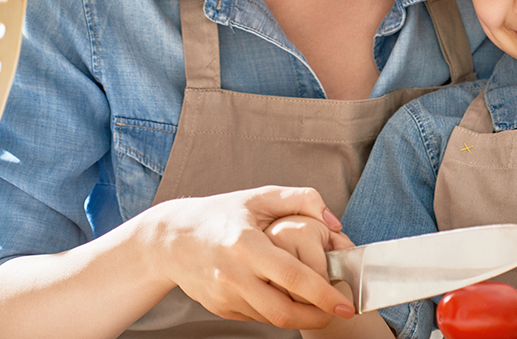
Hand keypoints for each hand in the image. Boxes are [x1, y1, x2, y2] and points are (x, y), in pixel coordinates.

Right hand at [130, 186, 353, 328]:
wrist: (170, 239)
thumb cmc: (219, 214)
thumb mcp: (259, 197)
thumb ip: (303, 200)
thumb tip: (335, 223)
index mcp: (247, 244)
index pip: (294, 277)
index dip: (324, 295)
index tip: (346, 305)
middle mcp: (234, 274)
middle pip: (284, 311)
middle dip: (317, 317)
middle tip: (338, 313)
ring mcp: (225, 294)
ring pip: (272, 318)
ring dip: (299, 316)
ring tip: (317, 304)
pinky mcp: (220, 307)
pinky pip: (256, 316)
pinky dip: (275, 310)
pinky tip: (282, 296)